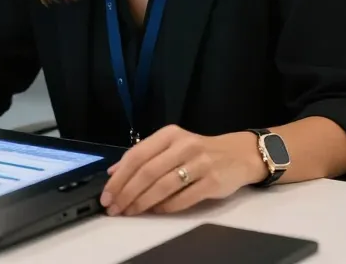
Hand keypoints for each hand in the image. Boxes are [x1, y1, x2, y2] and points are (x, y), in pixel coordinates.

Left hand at [100, 125, 268, 215]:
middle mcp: (183, 145)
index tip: (107, 194)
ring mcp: (200, 163)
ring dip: (143, 202)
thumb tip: (113, 172)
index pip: (137, 155)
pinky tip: (155, 211)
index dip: (119, 177)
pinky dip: (166, 207)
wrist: (238, 154)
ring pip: (163, 186)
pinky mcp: (212, 182)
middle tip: (115, 208)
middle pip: (147, 172)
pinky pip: (183, 198)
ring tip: (130, 211)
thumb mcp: (170, 145)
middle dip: (127, 193)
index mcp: (169, 134)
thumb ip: (143, 156)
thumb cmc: (198, 152)